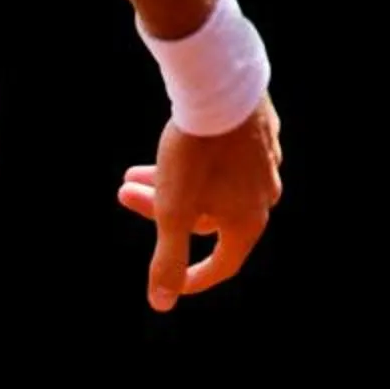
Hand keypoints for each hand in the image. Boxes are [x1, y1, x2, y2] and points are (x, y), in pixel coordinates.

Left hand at [117, 95, 282, 311]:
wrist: (219, 84)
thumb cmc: (195, 153)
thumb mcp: (173, 211)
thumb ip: (169, 259)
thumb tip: (162, 304)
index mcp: (248, 221)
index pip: (223, 264)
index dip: (193, 279)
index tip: (169, 283)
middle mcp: (263, 196)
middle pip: (206, 219)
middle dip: (159, 211)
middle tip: (125, 193)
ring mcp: (264, 164)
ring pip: (210, 187)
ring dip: (168, 184)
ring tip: (131, 173)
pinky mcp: (259, 135)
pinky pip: (222, 161)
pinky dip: (192, 166)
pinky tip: (171, 152)